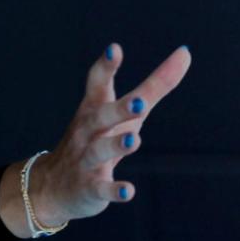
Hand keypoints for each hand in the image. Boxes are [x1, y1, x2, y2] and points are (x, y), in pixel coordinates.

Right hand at [30, 43, 191, 224]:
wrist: (53, 184)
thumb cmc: (99, 136)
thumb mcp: (126, 110)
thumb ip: (155, 84)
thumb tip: (186, 52)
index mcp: (95, 107)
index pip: (97, 83)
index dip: (105, 66)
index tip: (114, 49)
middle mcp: (88, 131)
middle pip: (100, 116)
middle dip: (119, 110)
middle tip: (140, 104)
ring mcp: (86, 160)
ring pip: (99, 150)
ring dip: (116, 145)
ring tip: (134, 140)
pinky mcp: (89, 188)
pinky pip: (101, 189)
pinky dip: (114, 190)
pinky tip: (129, 191)